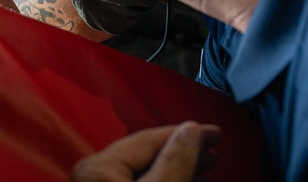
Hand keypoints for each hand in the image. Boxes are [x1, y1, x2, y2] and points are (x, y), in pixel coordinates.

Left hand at [70, 122, 220, 181]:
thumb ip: (173, 162)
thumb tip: (191, 130)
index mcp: (97, 167)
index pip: (148, 138)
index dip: (185, 133)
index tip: (214, 133)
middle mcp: (93, 175)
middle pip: (147, 153)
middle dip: (184, 151)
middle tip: (214, 151)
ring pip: (146, 171)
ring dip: (178, 168)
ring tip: (205, 169)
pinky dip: (165, 180)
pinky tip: (185, 181)